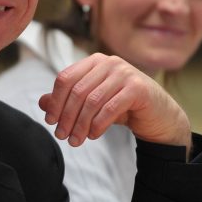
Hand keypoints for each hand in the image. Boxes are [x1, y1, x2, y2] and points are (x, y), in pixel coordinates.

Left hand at [38, 53, 191, 150]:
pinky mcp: (138, 88)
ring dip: (80, 124)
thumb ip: (68, 101)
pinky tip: (93, 136)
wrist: (158, 115)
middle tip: (62, 136)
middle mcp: (109, 62)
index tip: (51, 121)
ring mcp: (125, 73)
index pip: (65, 78)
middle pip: (77, 91)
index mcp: (94, 61)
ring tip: (76, 141)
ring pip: (92, 101)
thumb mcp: (93, 103)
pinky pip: (110, 108)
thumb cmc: (123, 107)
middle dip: (66, 116)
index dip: (55, 101)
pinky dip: (98, 125)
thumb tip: (42, 102)